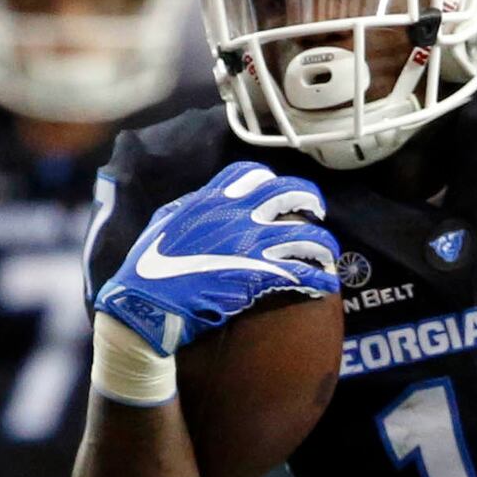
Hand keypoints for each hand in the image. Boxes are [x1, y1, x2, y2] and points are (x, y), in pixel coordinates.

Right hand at [93, 162, 340, 356]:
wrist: (146, 304)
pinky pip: (300, 273)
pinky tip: (325, 287)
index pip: (250, 173)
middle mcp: (236, 215)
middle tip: (319, 214)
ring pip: (304, 236)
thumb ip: (185, 209)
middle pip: (288, 193)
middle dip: (311, 200)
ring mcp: (250, 244)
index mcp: (211, 199)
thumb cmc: (146, 268)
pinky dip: (317, 279)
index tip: (279, 192)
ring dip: (323, 246)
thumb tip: (196, 203)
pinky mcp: (258, 275)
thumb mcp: (162, 224)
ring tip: (330, 257)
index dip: (271, 180)